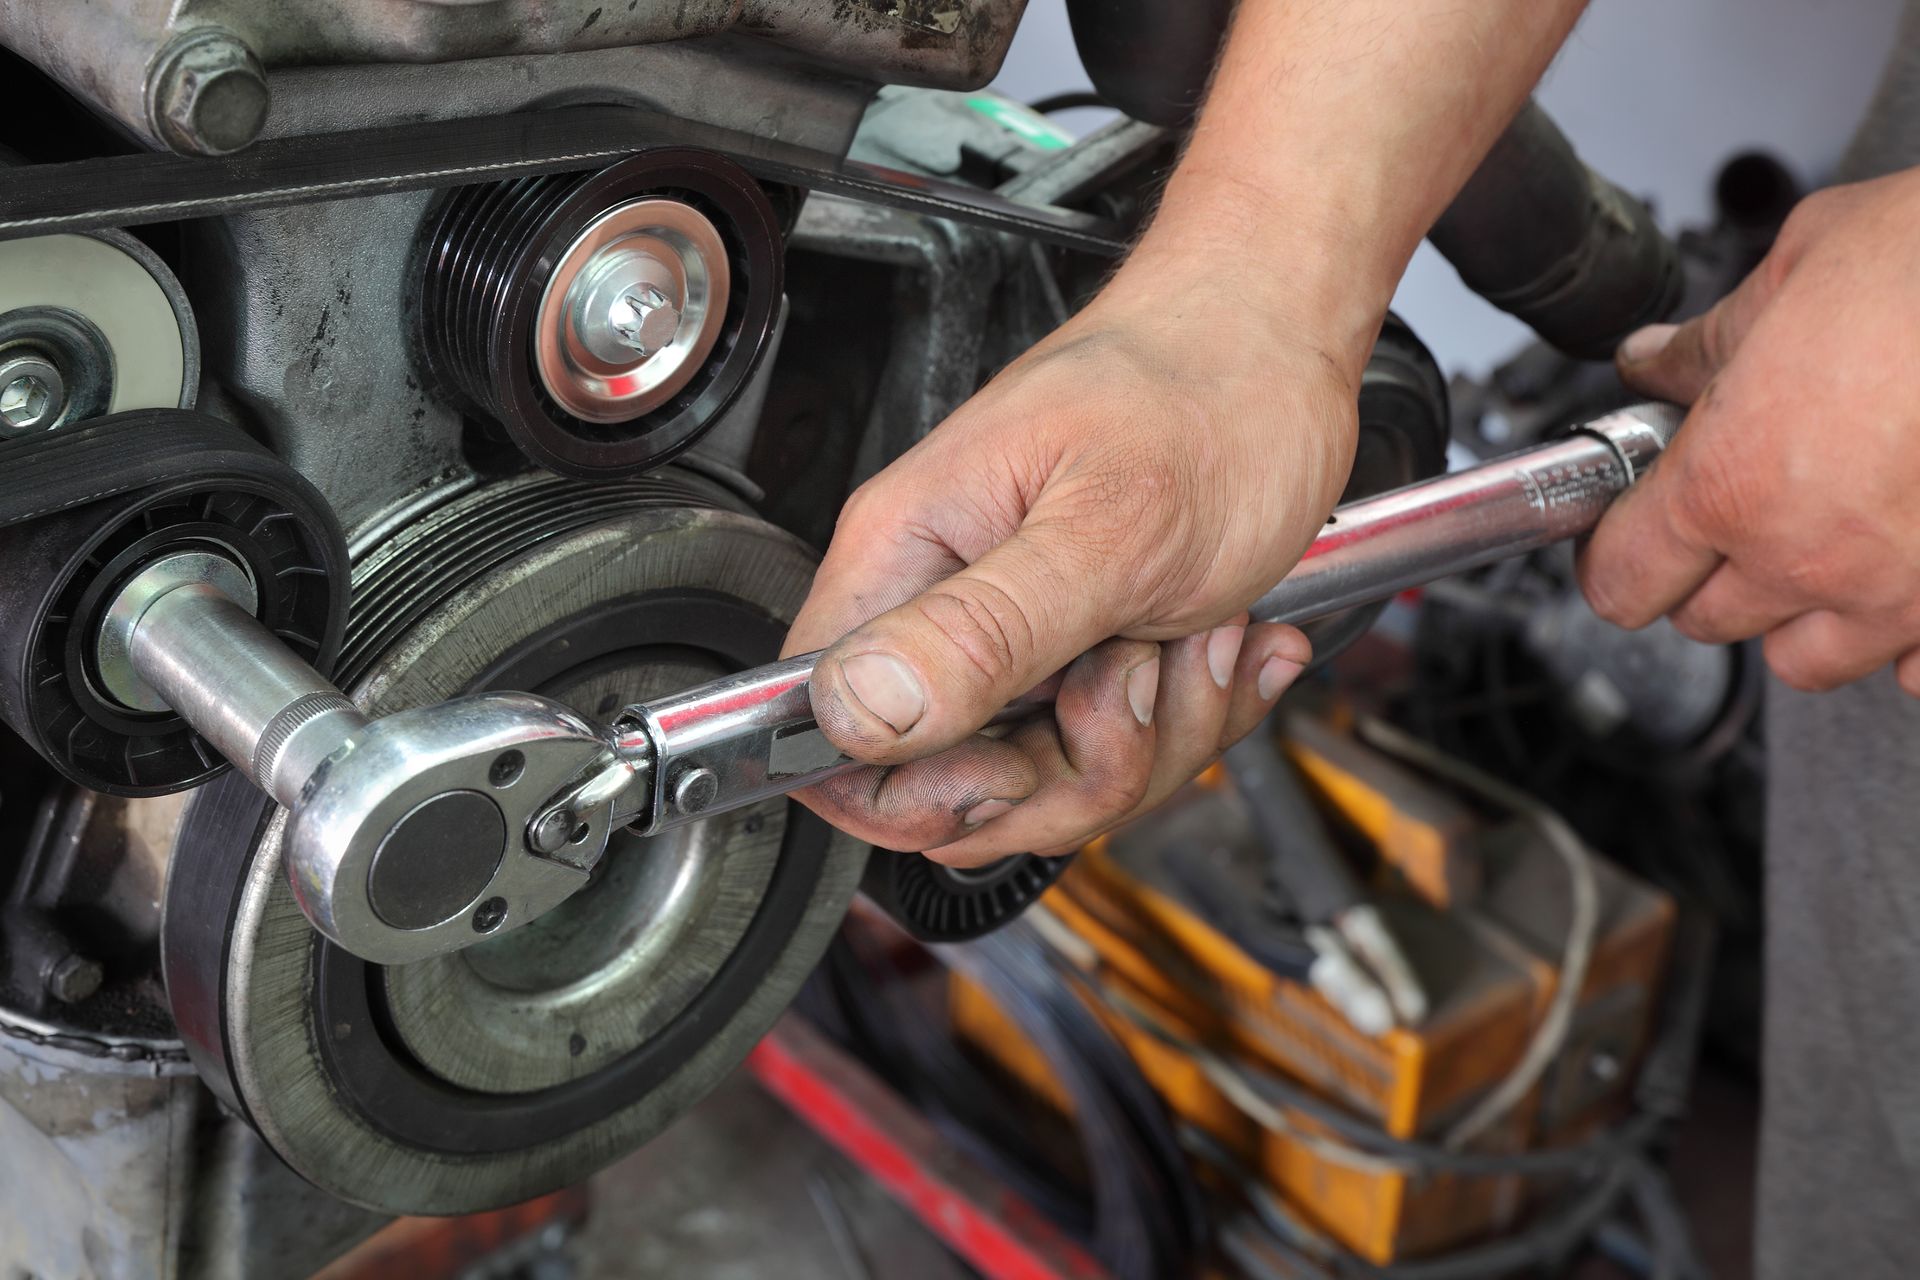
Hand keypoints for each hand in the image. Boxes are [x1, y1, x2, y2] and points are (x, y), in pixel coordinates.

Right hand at [781, 273, 1360, 865]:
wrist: (1282, 345)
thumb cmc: (1202, 392)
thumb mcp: (1106, 527)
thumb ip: (981, 629)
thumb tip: (856, 712)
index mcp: (908, 558)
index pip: (827, 734)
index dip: (911, 791)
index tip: (1009, 768)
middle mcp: (946, 605)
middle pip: (953, 786)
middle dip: (1072, 770)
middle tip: (1136, 677)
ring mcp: (1019, 638)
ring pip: (1050, 779)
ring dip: (1155, 734)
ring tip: (1194, 633)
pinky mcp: (1086, 654)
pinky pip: (1119, 753)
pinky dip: (1194, 714)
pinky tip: (1225, 639)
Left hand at [1580, 169, 1919, 695]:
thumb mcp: (1800, 266)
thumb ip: (1713, 340)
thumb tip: (1658, 360)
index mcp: (1734, 482)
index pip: (1622, 580)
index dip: (1614, 555)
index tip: (1626, 533)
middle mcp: (1811, 556)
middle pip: (1708, 622)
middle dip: (1708, 572)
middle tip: (1736, 509)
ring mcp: (1906, 593)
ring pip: (1808, 660)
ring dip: (1801, 614)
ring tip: (1825, 542)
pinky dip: (1909, 637)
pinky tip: (1911, 570)